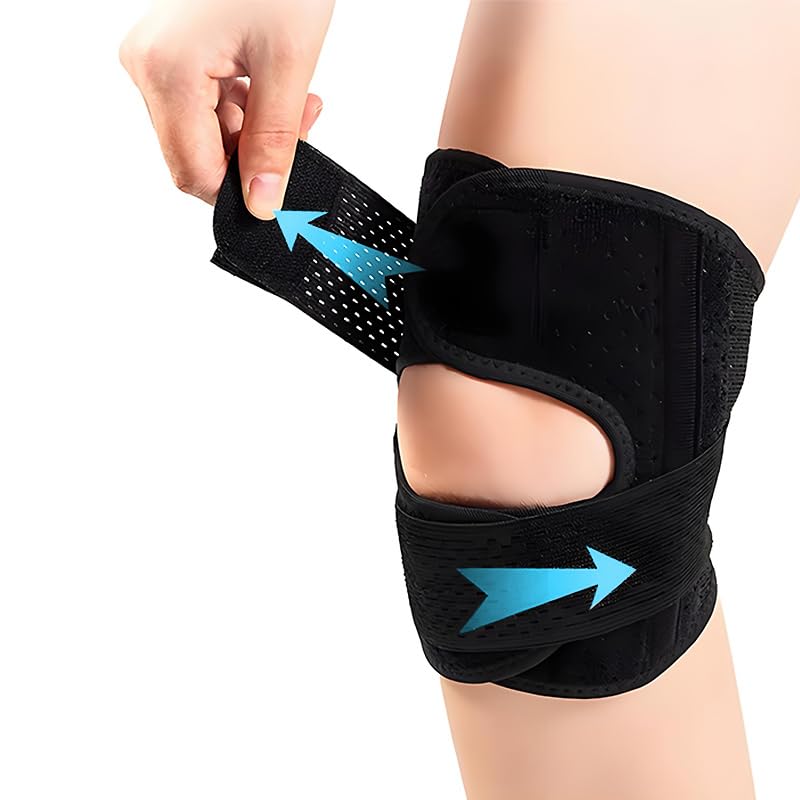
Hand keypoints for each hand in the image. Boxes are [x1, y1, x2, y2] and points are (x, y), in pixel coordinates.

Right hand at [120, 0, 334, 218]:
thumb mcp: (288, 65)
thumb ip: (276, 142)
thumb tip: (263, 203)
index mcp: (165, 71)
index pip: (193, 173)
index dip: (239, 193)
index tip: (280, 190)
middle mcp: (147, 66)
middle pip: (197, 155)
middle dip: (253, 157)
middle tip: (301, 130)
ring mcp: (156, 58)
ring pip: (205, 133)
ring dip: (254, 132)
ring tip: (299, 102)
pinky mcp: (172, 52)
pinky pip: (204, 105)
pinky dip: (244, 109)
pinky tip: (273, 88)